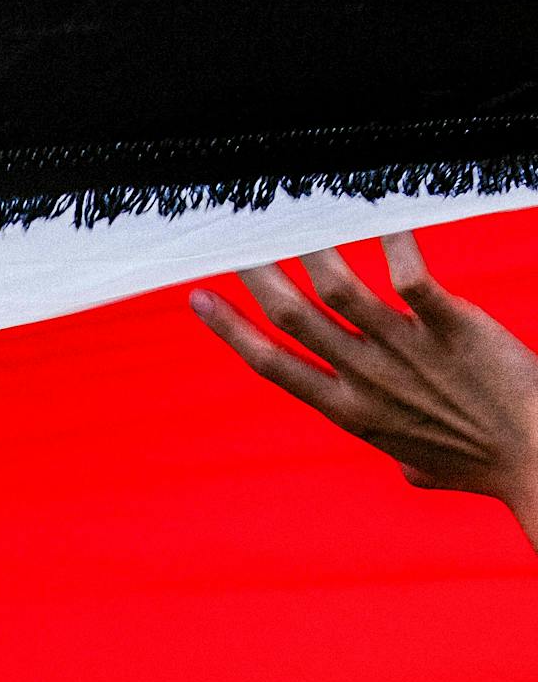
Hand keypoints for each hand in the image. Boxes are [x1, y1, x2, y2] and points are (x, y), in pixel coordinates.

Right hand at [190, 231, 537, 513]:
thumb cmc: (482, 465)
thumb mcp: (422, 466)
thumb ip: (400, 455)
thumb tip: (402, 463)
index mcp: (349, 411)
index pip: (271, 365)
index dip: (230, 328)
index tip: (199, 297)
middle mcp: (367, 378)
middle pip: (293, 318)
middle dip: (257, 275)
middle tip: (236, 237)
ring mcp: (409, 351)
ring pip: (341, 292)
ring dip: (312, 252)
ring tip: (296, 216)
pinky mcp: (454, 328)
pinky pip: (413, 278)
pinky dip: (395, 244)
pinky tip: (383, 215)